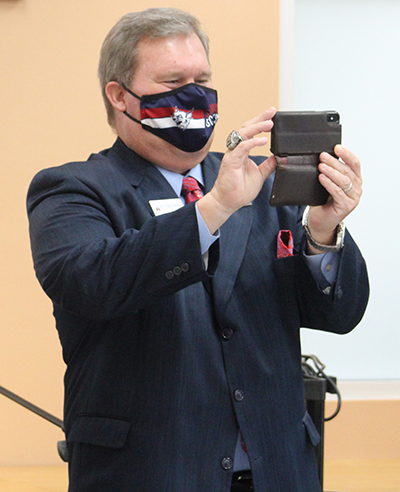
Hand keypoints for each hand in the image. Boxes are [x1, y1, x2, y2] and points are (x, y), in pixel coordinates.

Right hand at [198, 108, 276, 233]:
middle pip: (247, 128)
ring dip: (257, 127)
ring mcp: (233, 155)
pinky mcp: (231, 161)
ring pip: (243, 134)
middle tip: (272, 112)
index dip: (261, 122)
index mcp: (242, 152)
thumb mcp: (260, 175)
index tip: (273, 116)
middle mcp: (236, 150)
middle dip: (260, 118)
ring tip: (270, 124)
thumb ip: (268, 165)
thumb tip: (279, 157)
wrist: (227, 202)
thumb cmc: (239, 190)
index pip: (251, 132)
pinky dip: (253, 142)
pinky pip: (241, 147)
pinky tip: (264, 141)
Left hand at [307, 145, 362, 248]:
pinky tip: (321, 178)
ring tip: (321, 166)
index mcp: (355, 180)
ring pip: (344, 180)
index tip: (336, 147)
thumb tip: (321, 157)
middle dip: (334, 162)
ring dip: (331, 171)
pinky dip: (329, 183)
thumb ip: (329, 172)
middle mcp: (357, 188)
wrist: (320, 221)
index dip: (346, 154)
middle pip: (348, 170)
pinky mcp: (346, 206)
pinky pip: (338, 192)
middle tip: (322, 156)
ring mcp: (353, 198)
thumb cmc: (323, 201)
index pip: (354, 163)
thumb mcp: (327, 183)